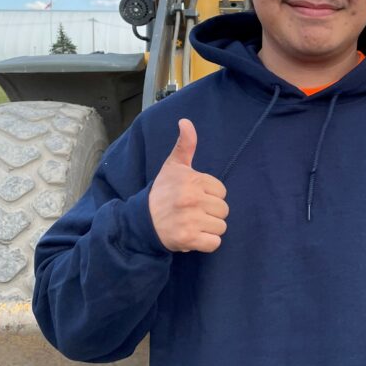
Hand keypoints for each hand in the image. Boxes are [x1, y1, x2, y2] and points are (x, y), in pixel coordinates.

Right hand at [149, 119, 228, 252]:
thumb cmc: (162, 192)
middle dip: (211, 212)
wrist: (141, 221)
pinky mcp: (188, 239)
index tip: (194, 196)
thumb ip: (185, 145)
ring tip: (192, 223)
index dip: (210, 195)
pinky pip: (215, 244)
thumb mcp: (173, 166)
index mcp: (191, 180)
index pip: (221, 191)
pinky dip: (207, 243)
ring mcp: (190, 220)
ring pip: (221, 227)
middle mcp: (191, 199)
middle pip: (224, 210)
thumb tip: (186, 121)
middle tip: (193, 212)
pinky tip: (193, 236)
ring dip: (209, 228)